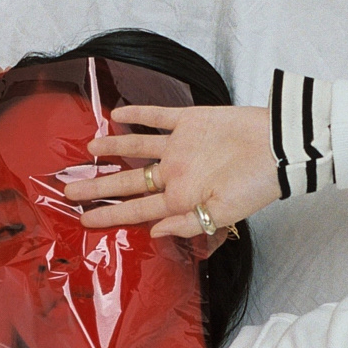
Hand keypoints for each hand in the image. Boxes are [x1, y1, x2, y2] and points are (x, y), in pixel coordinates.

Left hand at [63, 104, 279, 237]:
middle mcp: (176, 173)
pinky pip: (158, 116)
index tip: (83, 221)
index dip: (108, 215)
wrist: (279, 146)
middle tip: (68, 192)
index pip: (136, 210)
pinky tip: (117, 115)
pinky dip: (138, 114)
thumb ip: (188, 223)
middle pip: (128, 182)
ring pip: (137, 147)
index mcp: (181, 198)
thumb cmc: (257, 186)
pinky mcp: (190, 121)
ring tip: (88, 150)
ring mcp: (180, 146)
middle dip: (98, 188)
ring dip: (113, 148)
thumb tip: (155, 233)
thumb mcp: (224, 214)